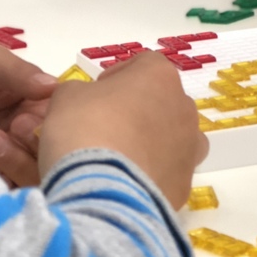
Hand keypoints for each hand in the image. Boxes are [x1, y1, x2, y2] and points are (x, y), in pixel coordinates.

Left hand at [0, 45, 56, 187]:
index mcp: (36, 104)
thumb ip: (18, 73)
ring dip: (16, 163)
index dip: (55, 122)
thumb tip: (54, 85)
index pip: (62, 120)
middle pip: (52, 152)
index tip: (32, 115)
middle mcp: (27, 135)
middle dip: (36, 144)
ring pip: (31, 174)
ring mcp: (6, 159)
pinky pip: (2, 189)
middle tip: (13, 127)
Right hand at [38, 53, 207, 208]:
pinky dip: (151, 174)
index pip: (142, 64)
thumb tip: (87, 102)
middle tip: (105, 127)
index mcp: (159, 76)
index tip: (96, 95)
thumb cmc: (86, 130)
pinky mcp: (185, 182)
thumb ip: (80, 91)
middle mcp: (184, 107)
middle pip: (161, 101)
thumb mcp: (67, 97)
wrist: (103, 192)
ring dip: (149, 142)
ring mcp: (190, 146)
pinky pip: (168, 171)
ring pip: (171, 137)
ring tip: (118, 159)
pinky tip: (126, 184)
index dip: (116, 77)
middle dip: (136, 111)